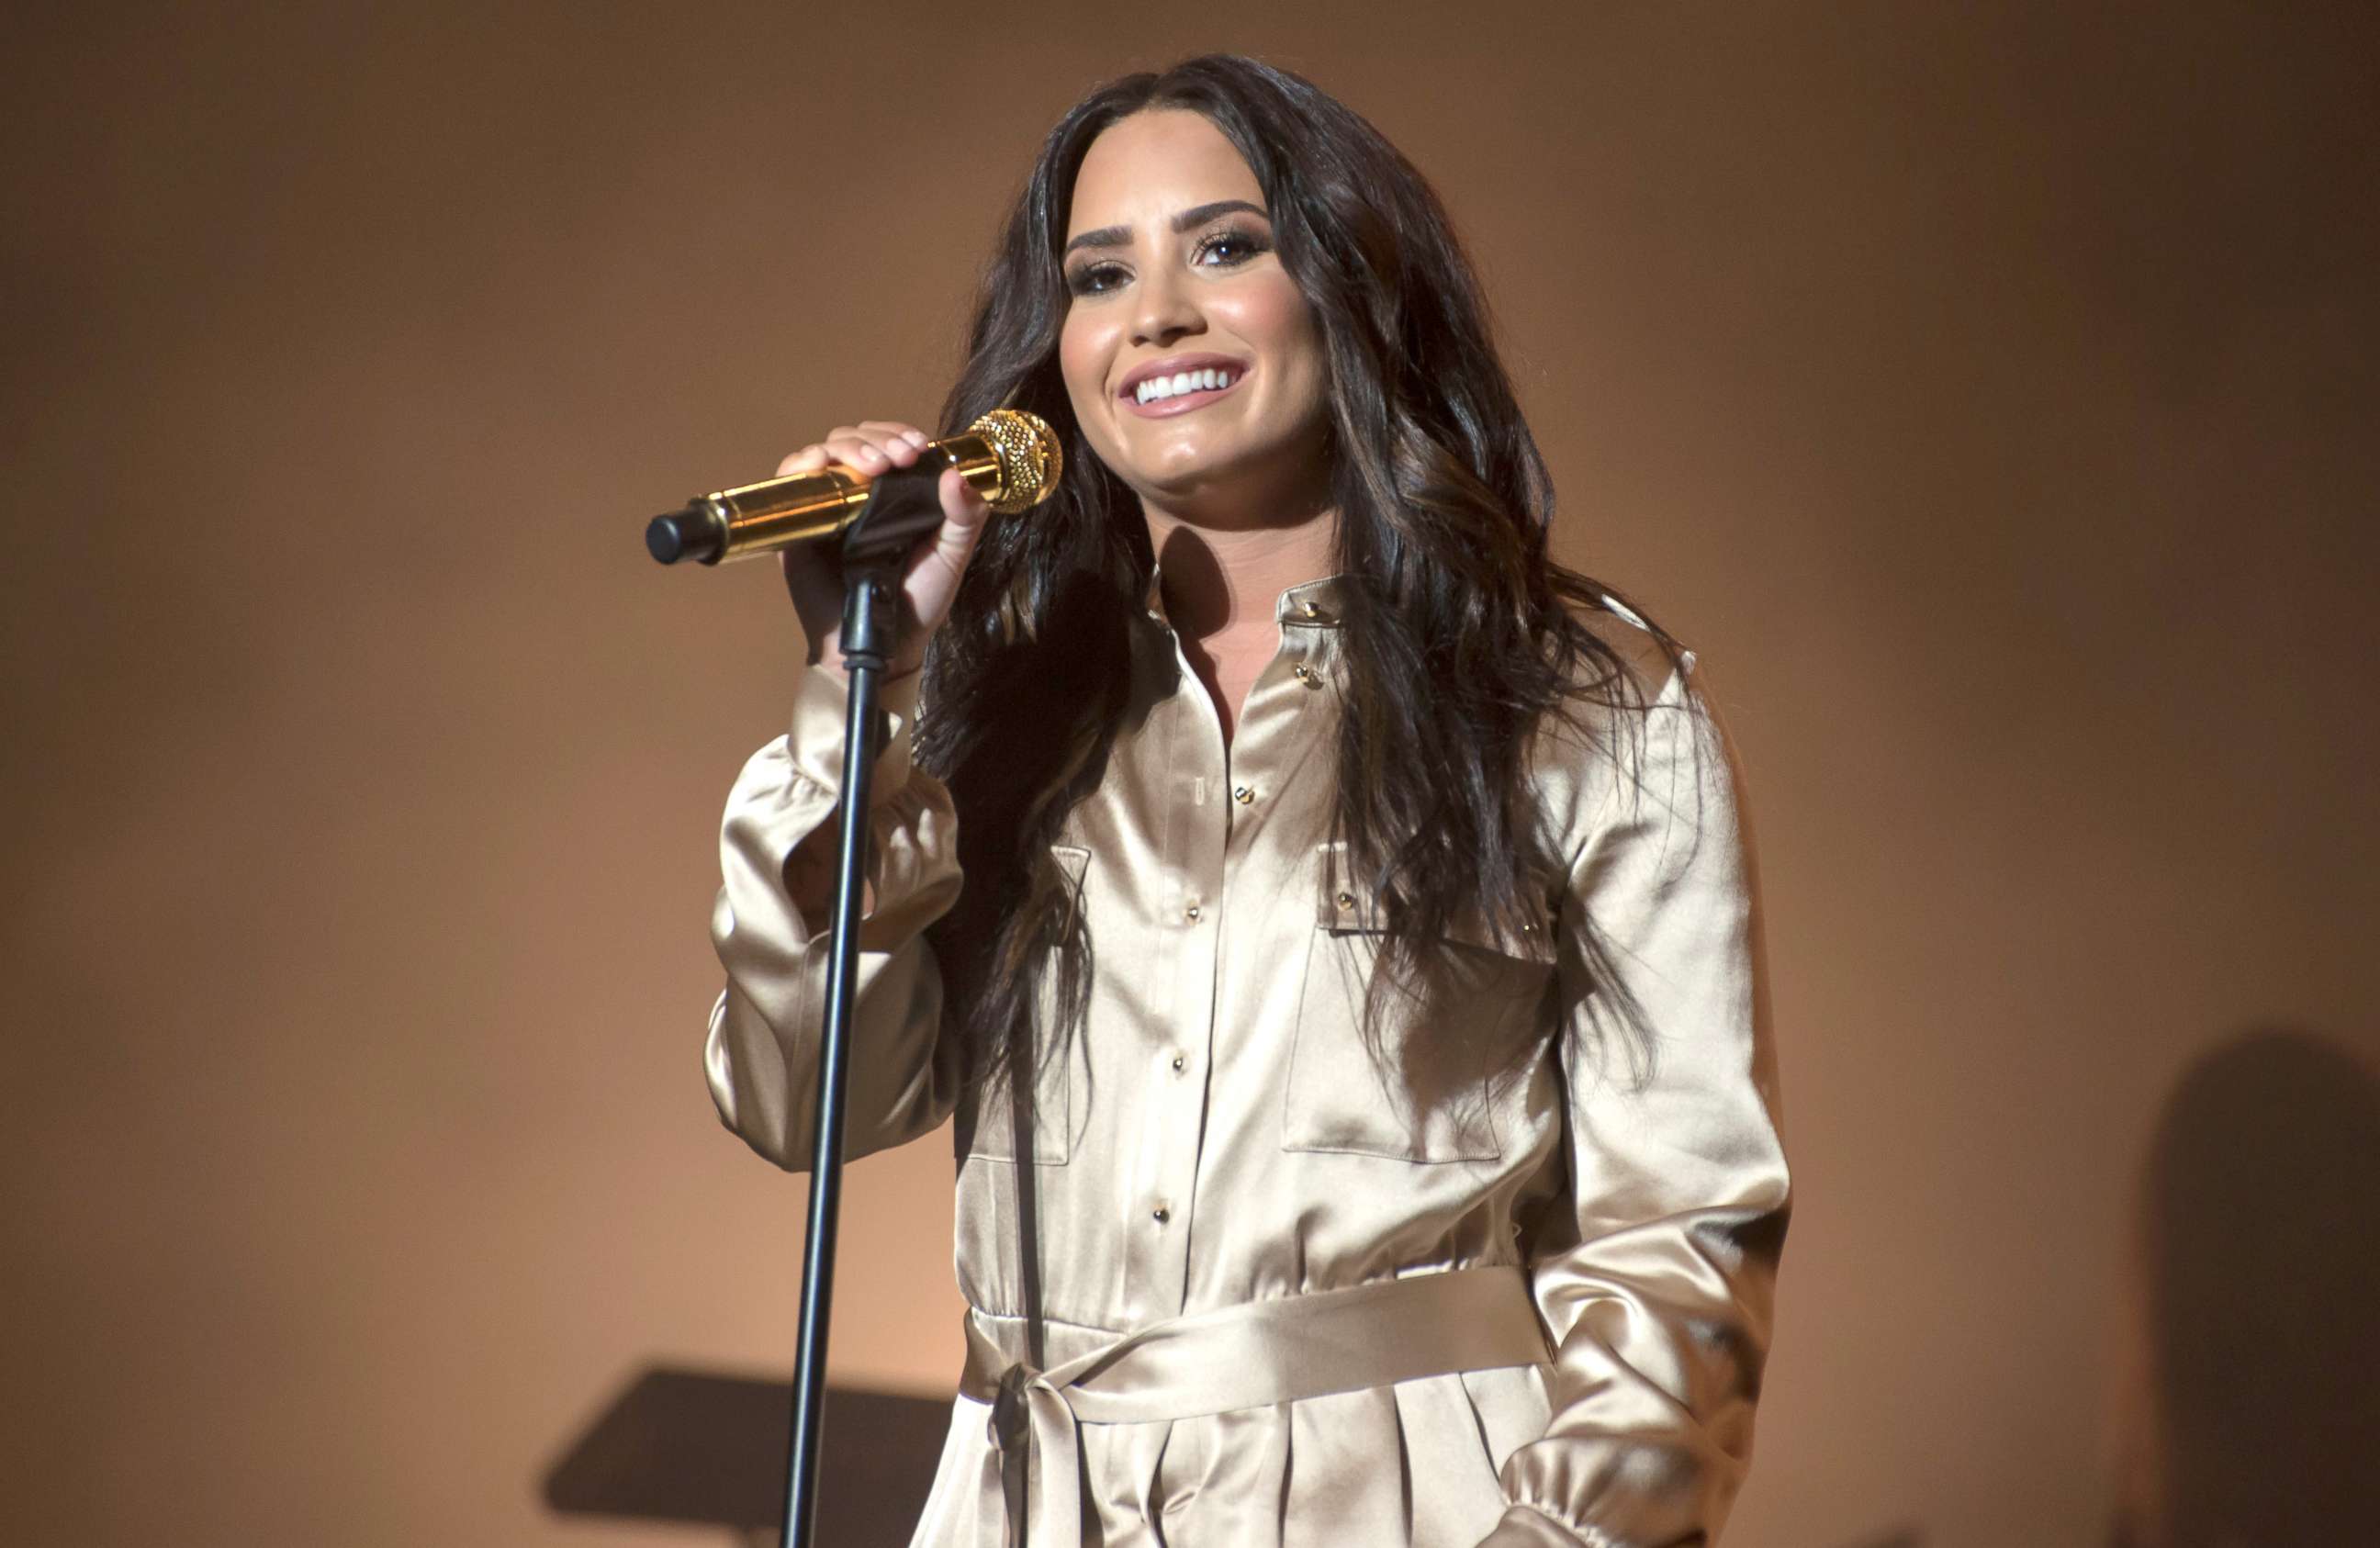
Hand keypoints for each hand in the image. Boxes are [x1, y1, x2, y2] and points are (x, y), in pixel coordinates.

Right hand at [776, 420, 992, 677]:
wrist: (883, 646)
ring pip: (827, 451)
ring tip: (870, 466)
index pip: (891, 442)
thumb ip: (964, 518)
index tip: (916, 446)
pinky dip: (801, 465)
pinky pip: (791, 481)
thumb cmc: (917, 603)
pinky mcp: (801, 525)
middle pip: (857, 438)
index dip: (899, 434)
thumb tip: (957, 476)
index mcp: (898, 493)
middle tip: (896, 458)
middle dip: (877, 439)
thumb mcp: (951, 557)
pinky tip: (818, 466)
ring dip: (846, 447)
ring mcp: (829, 506)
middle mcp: (861, 493)